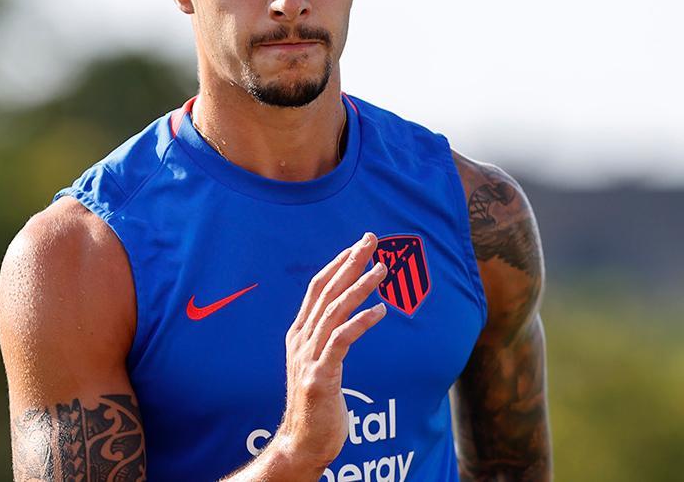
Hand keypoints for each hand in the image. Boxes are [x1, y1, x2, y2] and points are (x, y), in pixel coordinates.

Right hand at [273, 232, 387, 474]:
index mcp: (300, 334)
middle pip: (326, 291)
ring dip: (359, 286)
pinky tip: (380, 310)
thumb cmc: (317, 404)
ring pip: (335, 311)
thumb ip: (327, 339)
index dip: (338, 264)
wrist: (302, 443)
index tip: (357, 245)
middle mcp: (301, 340)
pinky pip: (342, 340)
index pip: (318, 288)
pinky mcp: (320, 376)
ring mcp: (308, 357)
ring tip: (383, 269)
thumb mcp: (318, 364)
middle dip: (349, 263)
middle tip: (371, 240)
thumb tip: (345, 318)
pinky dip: (361, 322)